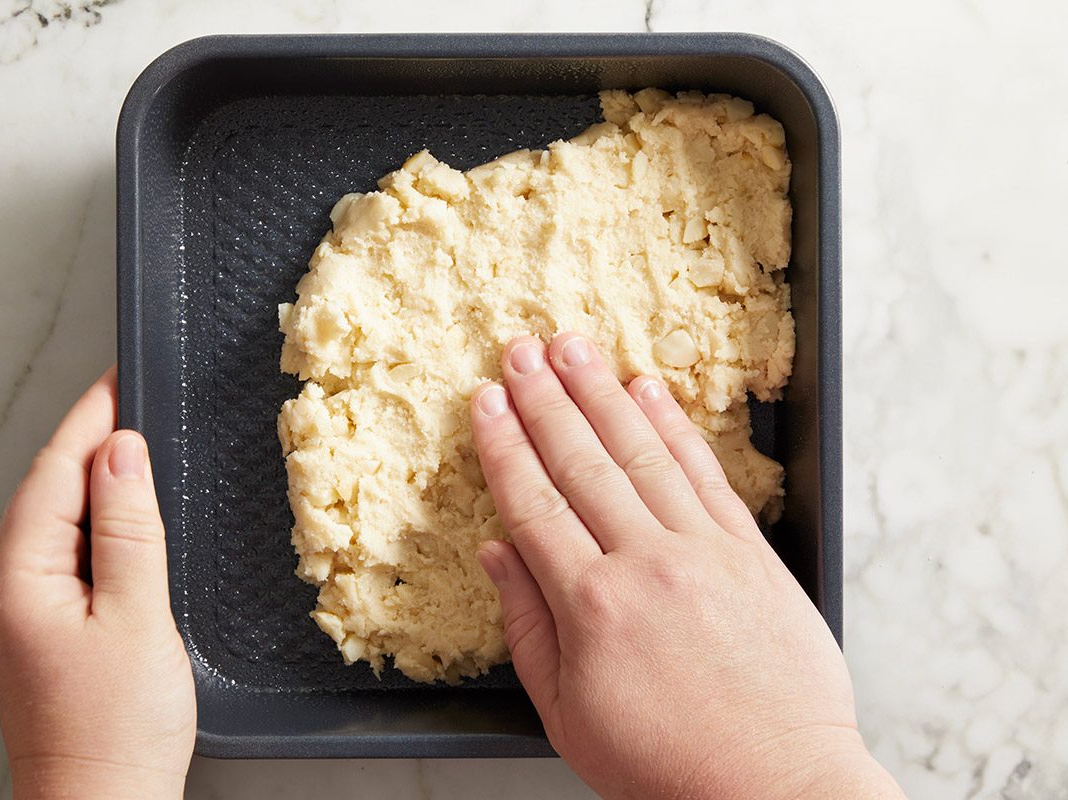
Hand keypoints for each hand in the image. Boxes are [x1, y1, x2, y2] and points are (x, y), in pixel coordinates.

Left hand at [0, 368, 195, 798]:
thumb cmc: (117, 730)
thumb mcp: (137, 615)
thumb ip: (130, 528)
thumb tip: (122, 453)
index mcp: (19, 581)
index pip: (53, 475)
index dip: (88, 421)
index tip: (116, 378)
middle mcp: (6, 594)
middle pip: (48, 496)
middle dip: (91, 447)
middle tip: (135, 405)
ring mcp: (21, 618)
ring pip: (58, 528)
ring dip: (99, 489)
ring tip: (142, 457)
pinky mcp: (43, 637)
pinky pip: (67, 562)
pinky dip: (101, 533)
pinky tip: (133, 530)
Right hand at [471, 335, 903, 799]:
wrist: (775, 786)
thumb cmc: (665, 765)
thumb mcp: (567, 713)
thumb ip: (527, 625)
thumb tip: (497, 553)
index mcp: (591, 606)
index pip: (534, 503)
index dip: (505, 445)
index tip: (486, 400)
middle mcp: (647, 564)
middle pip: (583, 462)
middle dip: (545, 399)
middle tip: (521, 349)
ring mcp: (705, 551)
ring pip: (642, 453)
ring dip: (603, 393)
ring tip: (574, 348)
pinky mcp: (751, 553)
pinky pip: (705, 474)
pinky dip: (675, 428)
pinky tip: (650, 392)